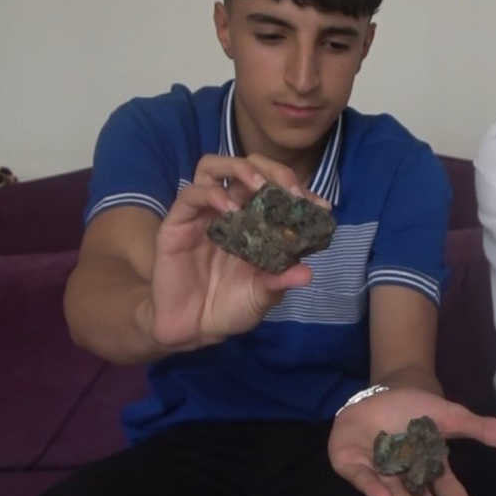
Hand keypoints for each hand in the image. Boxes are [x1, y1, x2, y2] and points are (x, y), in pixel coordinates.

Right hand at [144, 154, 330, 351]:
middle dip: (272, 170)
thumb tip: (307, 272)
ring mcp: (202, 214)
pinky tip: (230, 209)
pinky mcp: (177, 224)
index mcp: (254, 222)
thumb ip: (281, 282)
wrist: (192, 330)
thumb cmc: (230, 308)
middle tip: (289, 189)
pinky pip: (191, 195)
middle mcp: (228, 210)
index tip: (319, 204)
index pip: (276, 189)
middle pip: (247, 166)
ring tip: (259, 186)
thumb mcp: (262, 296)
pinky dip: (212, 195)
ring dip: (240, 169)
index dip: (297, 190)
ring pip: (213, 167)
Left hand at [328, 387, 495, 495]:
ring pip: (391, 491)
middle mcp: (403, 474)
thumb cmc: (414, 408)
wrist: (379, 392)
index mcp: (427, 466)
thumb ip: (482, 429)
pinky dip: (371, 487)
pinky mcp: (351, 462)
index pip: (444, 488)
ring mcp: (377, 470)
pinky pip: (361, 477)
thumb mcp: (451, 416)